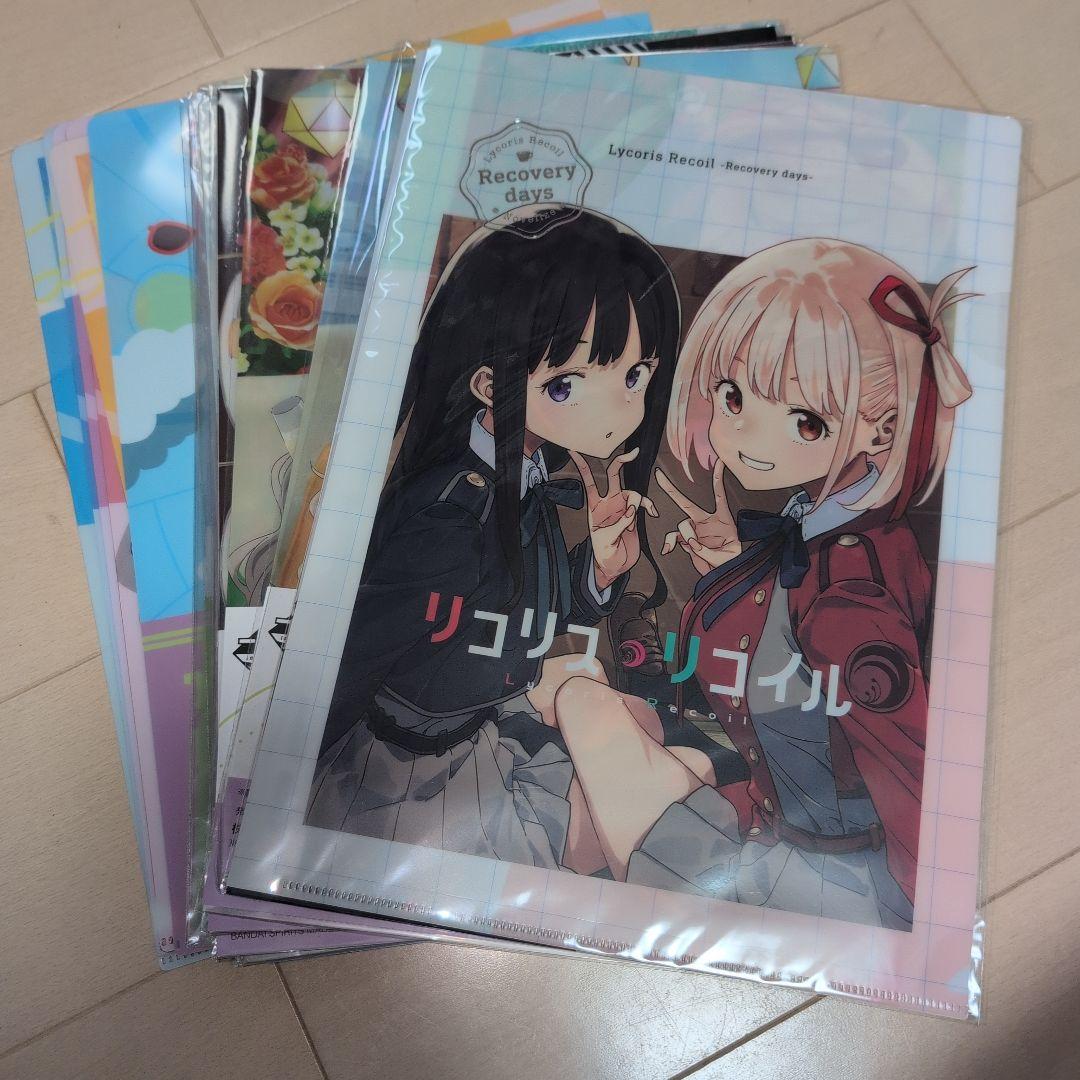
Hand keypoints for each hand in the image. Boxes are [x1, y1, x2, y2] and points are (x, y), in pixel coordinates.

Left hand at [569, 447, 658, 591]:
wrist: (616, 566)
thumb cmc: (605, 554)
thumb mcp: (607, 540)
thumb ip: (621, 522)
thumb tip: (633, 508)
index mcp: (594, 507)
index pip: (588, 481)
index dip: (582, 465)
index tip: (574, 450)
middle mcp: (608, 503)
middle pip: (614, 476)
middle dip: (621, 462)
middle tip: (634, 453)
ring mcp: (622, 508)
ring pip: (632, 491)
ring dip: (639, 500)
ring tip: (639, 516)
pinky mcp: (633, 515)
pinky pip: (642, 504)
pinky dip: (648, 506)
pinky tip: (652, 514)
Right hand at [654, 467, 740, 576]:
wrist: (722, 572)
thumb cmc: (730, 561)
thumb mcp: (726, 556)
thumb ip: (707, 550)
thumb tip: (690, 542)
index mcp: (722, 519)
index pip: (719, 495)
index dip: (718, 477)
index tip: (719, 460)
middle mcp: (705, 522)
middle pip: (686, 503)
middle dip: (671, 490)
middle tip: (659, 476)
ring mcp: (693, 530)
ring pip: (682, 525)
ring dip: (687, 536)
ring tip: (696, 547)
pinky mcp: (686, 541)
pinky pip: (674, 538)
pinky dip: (670, 543)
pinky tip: (667, 549)